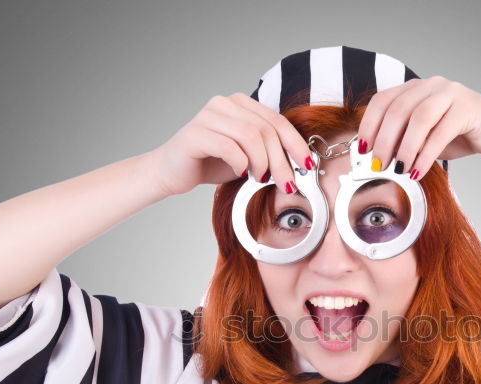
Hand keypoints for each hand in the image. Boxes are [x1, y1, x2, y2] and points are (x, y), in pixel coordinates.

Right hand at [150, 93, 313, 196]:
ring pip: (251, 136)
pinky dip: (240, 163)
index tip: (308, 165)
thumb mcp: (248, 156)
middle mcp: (225, 103)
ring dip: (262, 163)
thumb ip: (269, 152)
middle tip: (286, 183)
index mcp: (240, 104)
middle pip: (266, 130)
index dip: (296, 144)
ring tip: (259, 179)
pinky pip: (229, 147)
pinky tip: (239, 173)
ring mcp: (208, 115)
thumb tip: (303, 164)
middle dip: (282, 161)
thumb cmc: (210, 163)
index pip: (277, 121)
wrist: (171, 172)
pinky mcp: (195, 133)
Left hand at [356, 76, 480, 178]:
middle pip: (397, 109)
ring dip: (404, 147)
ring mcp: (450, 93)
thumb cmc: (459, 135)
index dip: (368, 125)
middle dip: (384, 140)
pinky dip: (425, 156)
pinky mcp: (466, 108)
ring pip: (417, 119)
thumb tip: (376, 157)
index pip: (382, 101)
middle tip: (379, 164)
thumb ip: (402, 139)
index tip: (362, 149)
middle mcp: (431, 85)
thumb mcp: (423, 137)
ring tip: (399, 169)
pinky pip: (439, 133)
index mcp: (416, 88)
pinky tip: (418, 171)